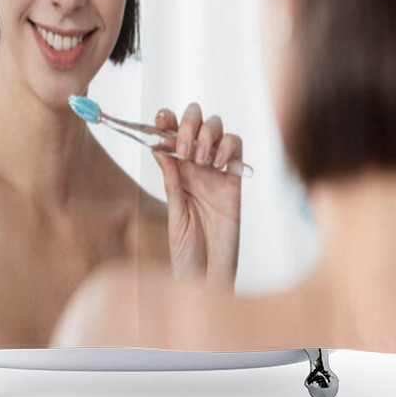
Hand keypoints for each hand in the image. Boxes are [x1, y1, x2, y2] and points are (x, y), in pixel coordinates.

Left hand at [152, 103, 242, 289]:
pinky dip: (229, 147)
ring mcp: (217, 172)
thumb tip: (158, 147)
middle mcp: (196, 167)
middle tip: (183, 148)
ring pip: (218, 128)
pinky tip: (219, 163)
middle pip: (196, 122)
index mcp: (176, 172)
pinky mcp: (235, 182)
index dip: (166, 120)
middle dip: (189, 124)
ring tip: (201, 158)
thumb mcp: (174, 216)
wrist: (209, 277)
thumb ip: (171, 182)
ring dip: (207, 134)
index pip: (171, 134)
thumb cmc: (188, 253)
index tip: (160, 119)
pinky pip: (237, 149)